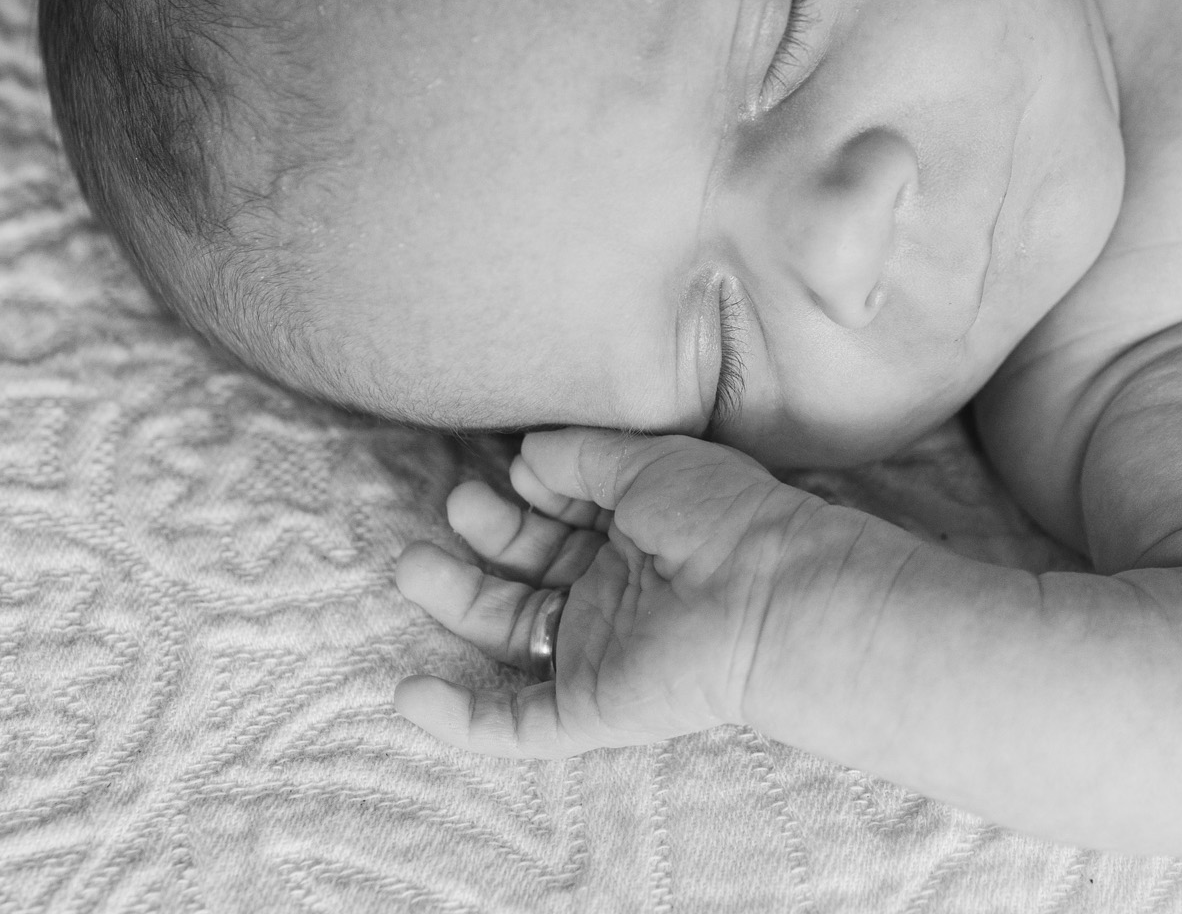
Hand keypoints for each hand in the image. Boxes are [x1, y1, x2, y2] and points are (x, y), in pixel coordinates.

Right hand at [392, 429, 823, 757]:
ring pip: (512, 634)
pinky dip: (461, 718)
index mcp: (640, 532)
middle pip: (531, 568)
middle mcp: (619, 591)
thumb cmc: (725, 516)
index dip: (532, 492)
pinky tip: (409, 692)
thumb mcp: (650, 463)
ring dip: (458, 604)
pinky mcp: (593, 706)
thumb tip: (525, 458)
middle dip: (486, 538)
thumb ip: (583, 458)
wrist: (772, 595)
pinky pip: (516, 723)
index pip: (565, 515)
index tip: (513, 467)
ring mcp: (602, 650)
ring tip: (413, 565)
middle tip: (454, 504)